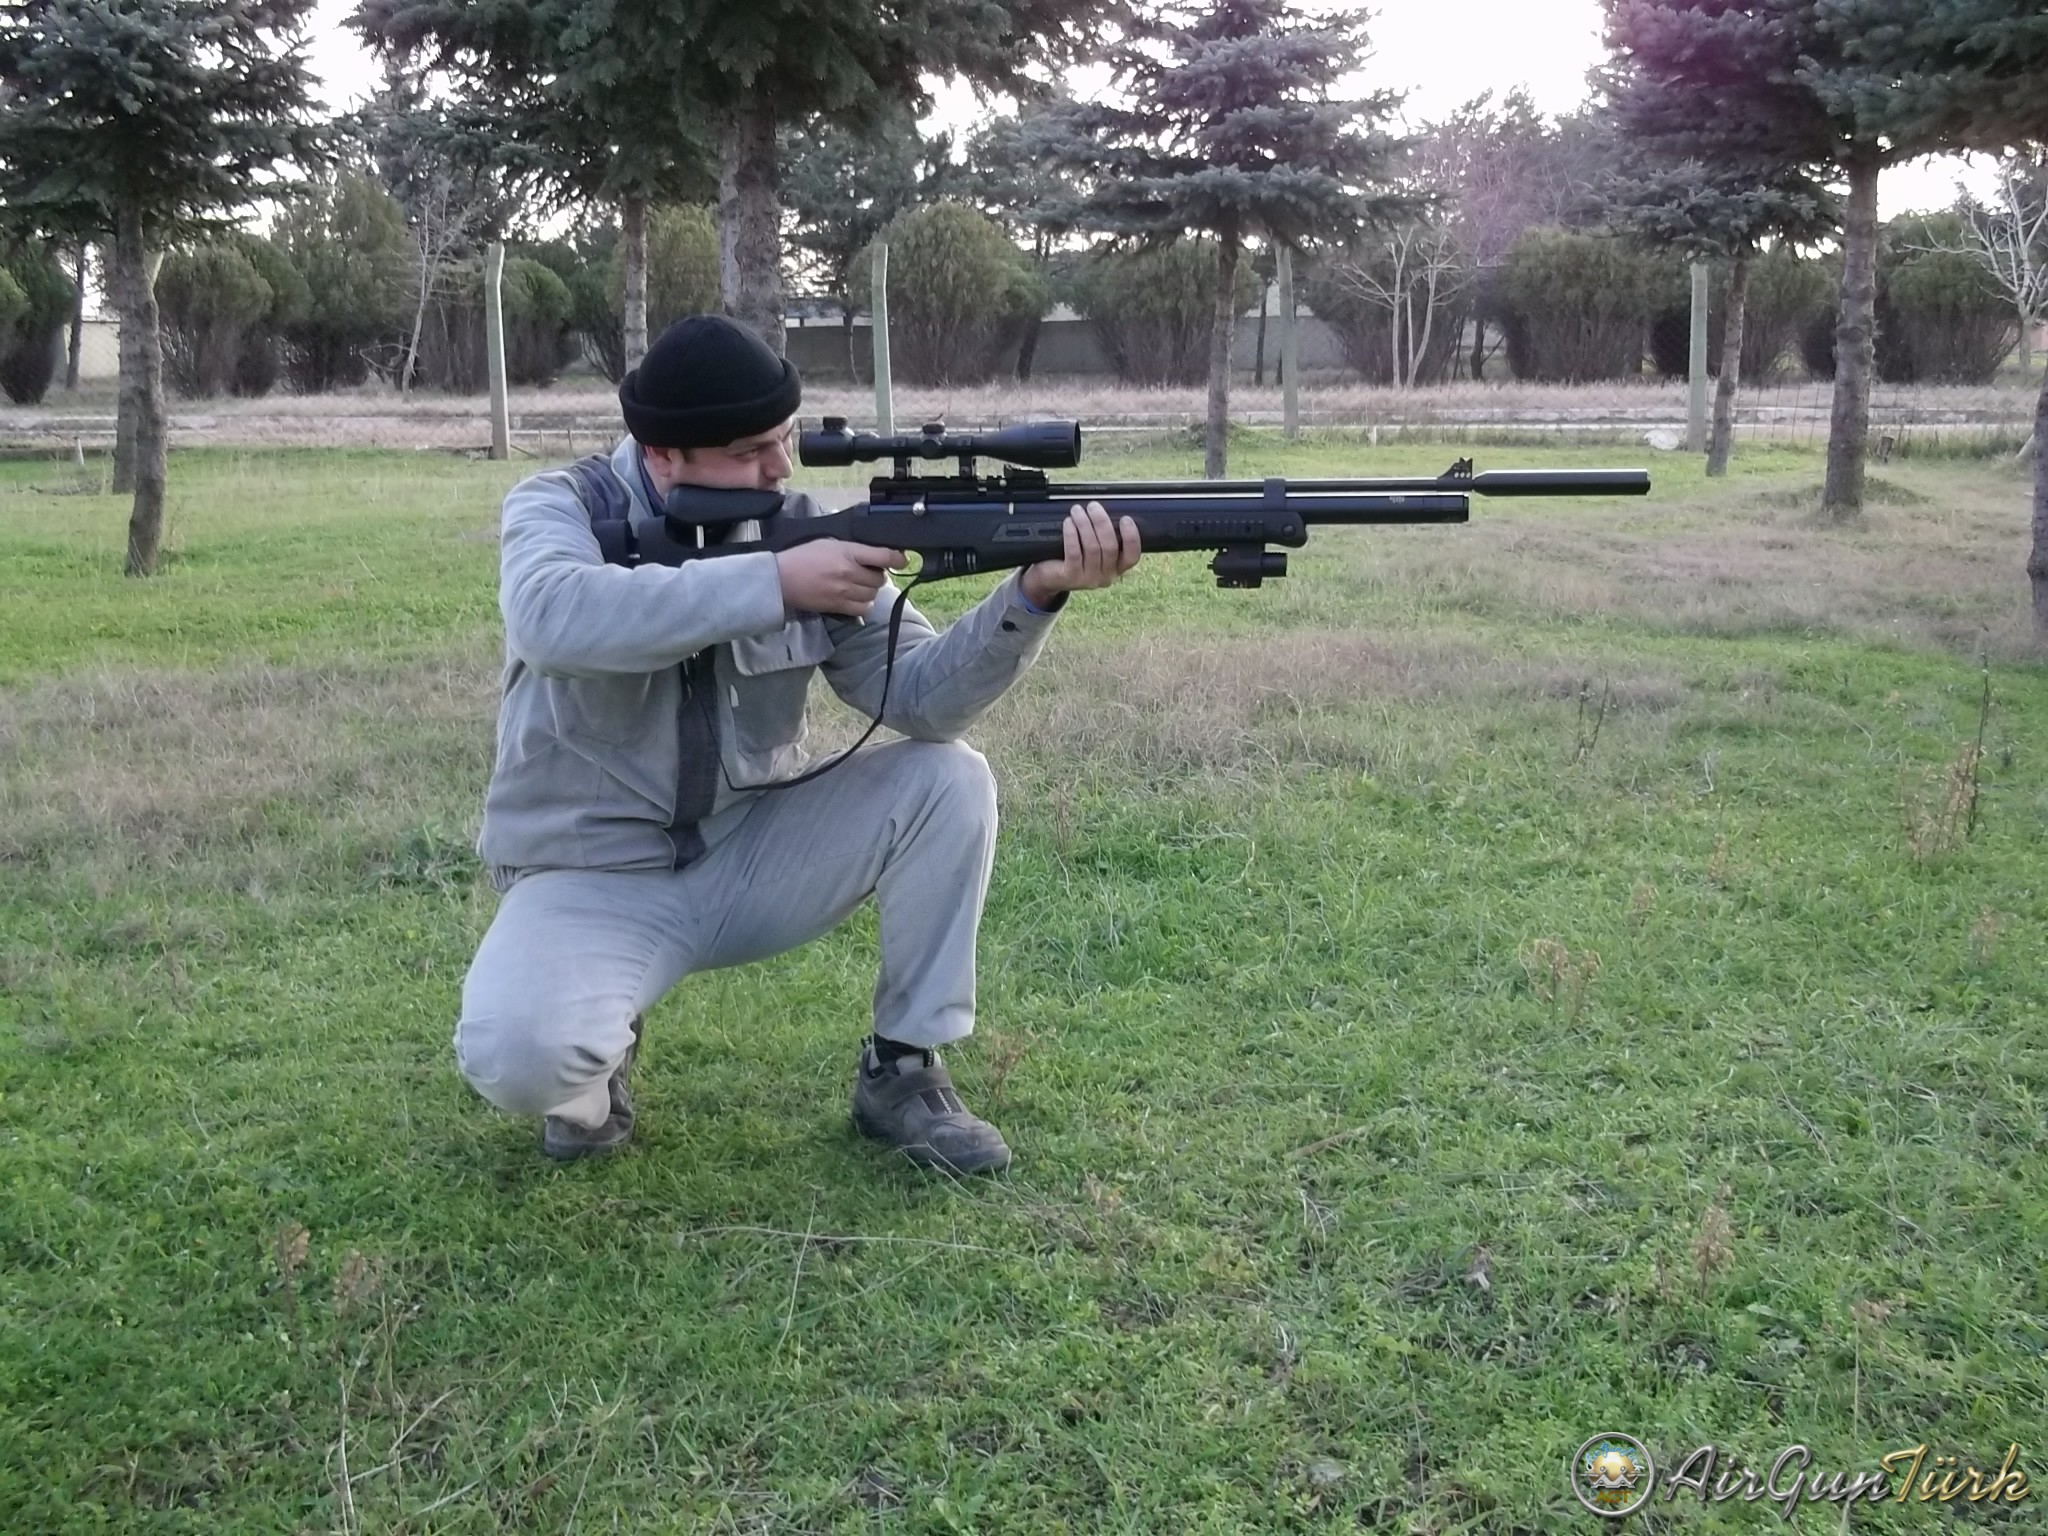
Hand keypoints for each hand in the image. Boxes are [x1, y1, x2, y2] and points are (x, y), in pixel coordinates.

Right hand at [776, 539, 906, 616]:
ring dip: (871, 590)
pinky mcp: (838, 606)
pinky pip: (863, 609)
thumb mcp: (829, 543)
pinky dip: (864, 604)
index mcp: (848, 552)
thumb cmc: (803, 557)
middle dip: (877, 575)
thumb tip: (873, 553)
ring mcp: (844, 591)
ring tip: (859, 585)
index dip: (898, 559)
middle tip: (867, 572)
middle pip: (880, 579)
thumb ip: (853, 548)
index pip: (884, 556)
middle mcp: (849, 572)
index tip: (902, 560)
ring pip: (873, 595)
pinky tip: (856, 598)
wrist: (782, 578)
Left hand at [1020, 502, 1140, 609]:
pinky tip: (1068, 523)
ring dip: (1085, 524)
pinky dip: (1072, 534)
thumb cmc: (1074, 557)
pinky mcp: (1071, 577)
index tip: (1125, 519)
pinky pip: (1074, 552)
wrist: (1050, 576)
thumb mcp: (1094, 550)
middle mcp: (1106, 576)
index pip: (1132, 556)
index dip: (1132, 537)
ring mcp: (1089, 579)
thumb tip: (1105, 511)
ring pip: (1092, 548)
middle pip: (1110, 547)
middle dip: (1102, 522)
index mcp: (1116, 568)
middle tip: (1093, 506)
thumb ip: (1104, 536)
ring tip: (1077, 510)